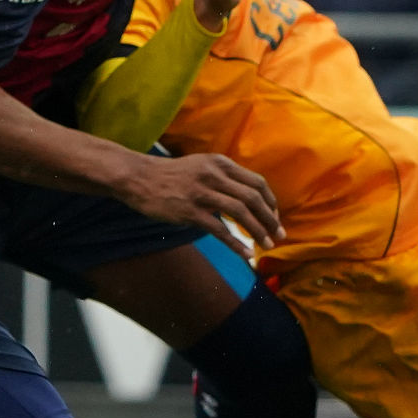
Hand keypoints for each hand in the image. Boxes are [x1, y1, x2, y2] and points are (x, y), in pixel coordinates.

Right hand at [111, 150, 283, 251]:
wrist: (138, 177)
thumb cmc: (170, 175)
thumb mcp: (201, 166)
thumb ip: (223, 178)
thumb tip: (247, 198)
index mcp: (220, 163)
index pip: (257, 182)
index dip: (271, 202)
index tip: (275, 217)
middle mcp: (214, 175)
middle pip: (253, 198)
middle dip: (270, 219)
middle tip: (278, 235)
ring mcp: (202, 192)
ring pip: (240, 212)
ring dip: (258, 231)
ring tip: (266, 246)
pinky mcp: (189, 211)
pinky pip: (219, 229)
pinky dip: (236, 243)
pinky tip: (245, 253)